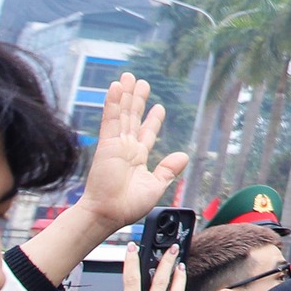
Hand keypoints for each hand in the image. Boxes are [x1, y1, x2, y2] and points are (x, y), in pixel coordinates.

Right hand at [79, 75, 191, 228]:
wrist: (110, 213)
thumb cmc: (129, 205)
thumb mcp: (156, 185)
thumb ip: (168, 169)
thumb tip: (183, 155)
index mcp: (138, 158)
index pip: (147, 133)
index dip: (153, 119)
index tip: (158, 107)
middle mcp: (126, 148)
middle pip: (133, 118)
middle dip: (138, 100)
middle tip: (142, 82)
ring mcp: (116, 144)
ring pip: (122, 114)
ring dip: (125, 95)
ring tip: (129, 77)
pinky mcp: (107, 143)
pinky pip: (111, 118)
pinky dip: (113, 102)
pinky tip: (116, 87)